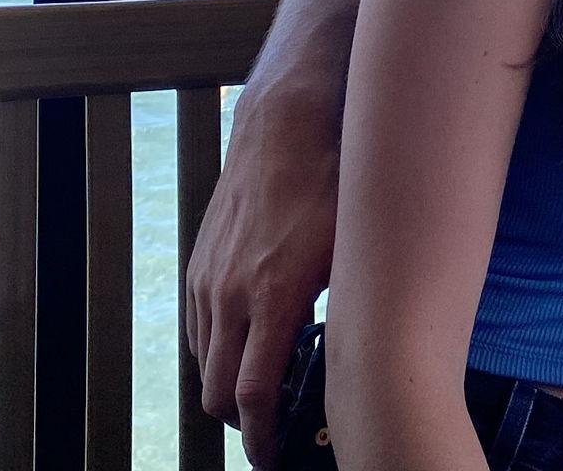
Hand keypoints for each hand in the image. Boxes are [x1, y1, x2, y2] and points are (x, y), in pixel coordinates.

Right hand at [187, 86, 340, 466]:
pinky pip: (195, 328)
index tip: (275, 456)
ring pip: (202, 363)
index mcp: (272, 298)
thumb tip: (368, 349)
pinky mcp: (198, 264)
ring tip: (263, 387)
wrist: (286, 124)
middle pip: (216, 394)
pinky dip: (214, 350)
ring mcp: (208, 280)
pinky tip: (245, 343)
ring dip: (226, 385)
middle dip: (242, 422)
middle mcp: (230, 295)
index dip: (262, 438)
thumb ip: (350, 301)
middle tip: (273, 428)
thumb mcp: (353, 244)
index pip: (252, 397)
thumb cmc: (333, 180)